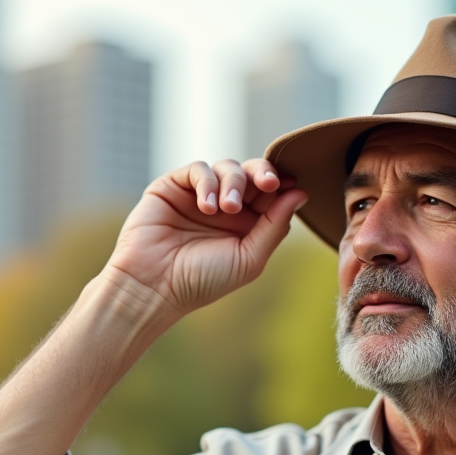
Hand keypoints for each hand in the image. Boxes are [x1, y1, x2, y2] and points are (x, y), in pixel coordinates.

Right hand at [104, 158, 306, 318]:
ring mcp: (199, 195)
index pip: (270, 193)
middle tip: (269, 183)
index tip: (290, 185)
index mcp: (247, 224)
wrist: (154, 287)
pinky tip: (207, 206)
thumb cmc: (202, 280)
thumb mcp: (249, 258)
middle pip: (252, 173)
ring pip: (227, 167)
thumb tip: (301, 193)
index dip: (281, 185)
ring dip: (233, 182)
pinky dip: (207, 183)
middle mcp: (225, 206)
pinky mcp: (173, 186)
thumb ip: (275, 226)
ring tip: (226, 209)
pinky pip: (198, 170)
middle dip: (263, 173)